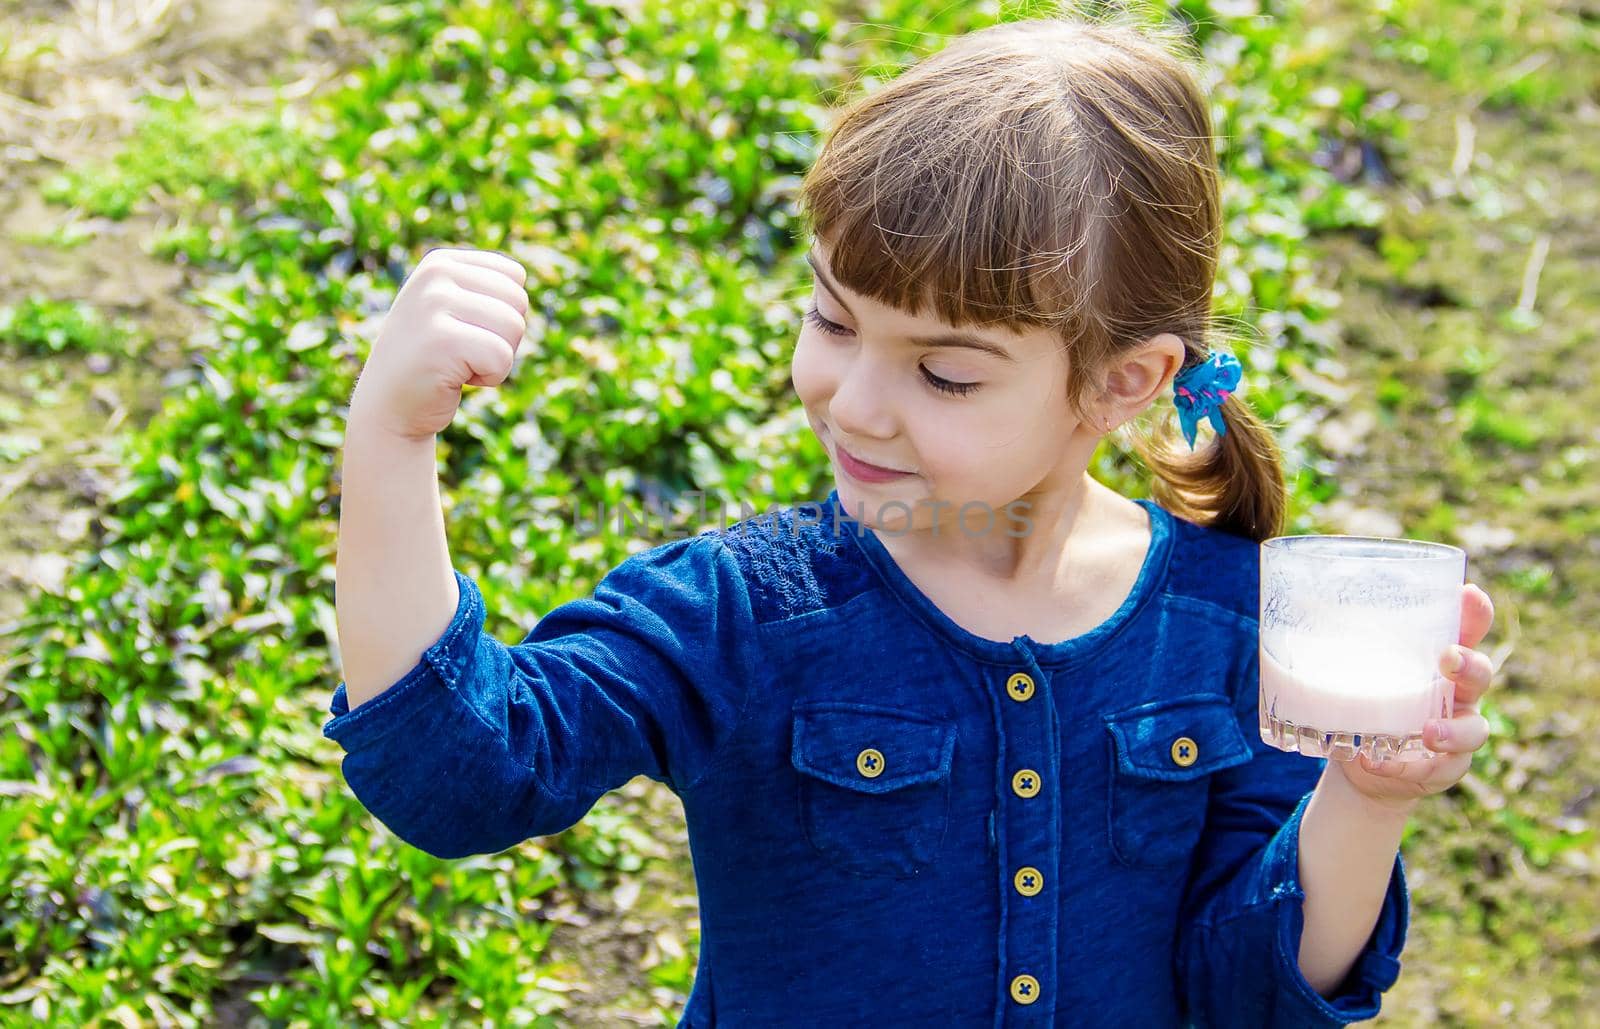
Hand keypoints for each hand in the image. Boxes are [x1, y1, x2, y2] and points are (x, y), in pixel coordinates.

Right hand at [348, 246, 528, 439]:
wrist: (388, 409)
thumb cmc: (431, 361)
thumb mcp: (451, 310)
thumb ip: (482, 287)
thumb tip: (523, 273)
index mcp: (440, 262)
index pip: (515, 277)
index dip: (503, 313)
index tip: (466, 330)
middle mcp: (435, 274)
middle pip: (518, 301)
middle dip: (503, 337)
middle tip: (463, 352)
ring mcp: (435, 304)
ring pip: (514, 327)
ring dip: (496, 358)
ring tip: (458, 363)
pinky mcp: (442, 339)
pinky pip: (502, 357)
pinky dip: (489, 377)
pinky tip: (454, 378)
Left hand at [1331, 582, 1497, 810]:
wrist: (1371, 766)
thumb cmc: (1366, 703)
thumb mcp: (1355, 672)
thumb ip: (1339, 645)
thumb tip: (1287, 607)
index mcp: (1438, 660)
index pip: (1465, 631)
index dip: (1474, 613)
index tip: (1468, 594)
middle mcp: (1456, 693)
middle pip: (1479, 674)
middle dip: (1469, 664)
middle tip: (1448, 659)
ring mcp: (1457, 731)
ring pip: (1474, 729)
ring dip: (1452, 730)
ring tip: (1428, 733)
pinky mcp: (1446, 768)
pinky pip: (1438, 769)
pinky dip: (1408, 768)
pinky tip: (1380, 763)